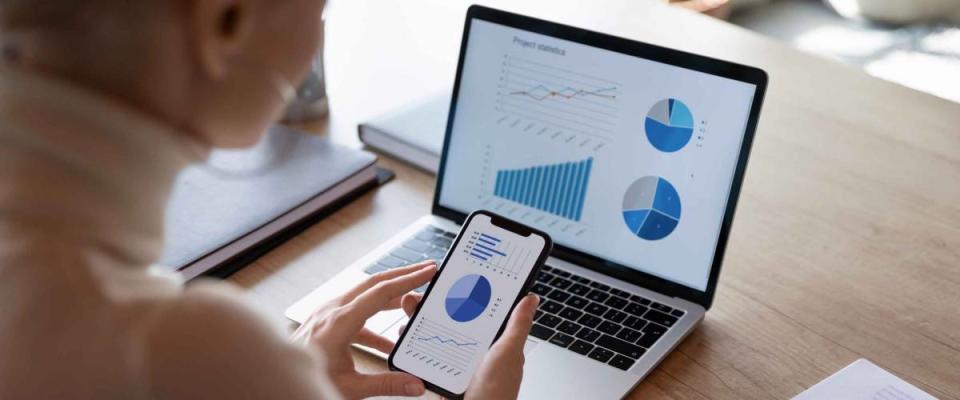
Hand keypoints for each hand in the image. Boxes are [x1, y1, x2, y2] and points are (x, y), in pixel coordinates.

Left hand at [292, 261, 436, 398]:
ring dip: (390, 296)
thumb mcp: (350, 387)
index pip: (381, 292)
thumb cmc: (308, 380)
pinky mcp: (325, 321)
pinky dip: (375, 322)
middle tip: (428, 270)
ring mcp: (327, 313)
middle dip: (403, 275)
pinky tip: (389, 343)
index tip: (429, 271)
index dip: (408, 280)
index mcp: (339, 321)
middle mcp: (332, 310)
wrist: (276, 380)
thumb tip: (416, 385)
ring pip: (364, 295)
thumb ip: (386, 385)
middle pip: (374, 283)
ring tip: (412, 301)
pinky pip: (356, 313)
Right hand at [399, 291, 539, 398]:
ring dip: (421, 319)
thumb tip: (531, 298)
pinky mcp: (443, 373)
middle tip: (421, 293)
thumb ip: (517, 325)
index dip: (468, 292)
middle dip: (436, 303)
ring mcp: (459, 361)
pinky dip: (414, 343)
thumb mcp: (508, 354)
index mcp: (496, 342)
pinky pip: (426, 354)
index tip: (453, 277)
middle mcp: (478, 349)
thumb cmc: (496, 395)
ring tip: (410, 309)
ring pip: (438, 332)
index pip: (482, 309)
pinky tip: (406, 335)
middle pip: (454, 317)